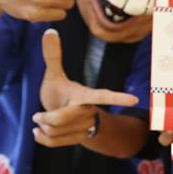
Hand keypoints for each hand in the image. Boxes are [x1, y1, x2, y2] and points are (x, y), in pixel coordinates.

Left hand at [33, 29, 138, 147]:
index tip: (134, 99)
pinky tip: (39, 133)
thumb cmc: (61, 92)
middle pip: (60, 119)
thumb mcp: (55, 75)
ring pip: (55, 132)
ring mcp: (85, 128)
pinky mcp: (78, 140)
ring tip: (43, 122)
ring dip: (42, 128)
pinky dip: (41, 138)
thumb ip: (52, 55)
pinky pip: (54, 143)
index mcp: (85, 96)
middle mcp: (89, 112)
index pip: (102, 96)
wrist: (65, 116)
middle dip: (44, 117)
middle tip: (38, 114)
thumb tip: (48, 30)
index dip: (118, 97)